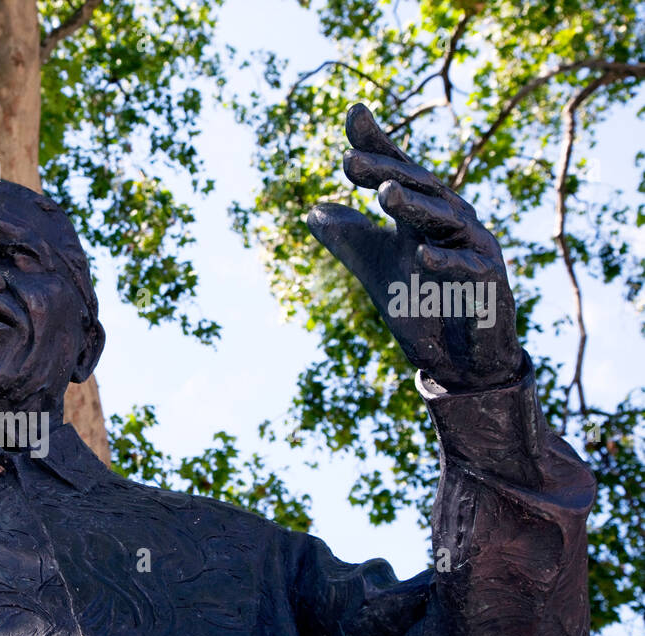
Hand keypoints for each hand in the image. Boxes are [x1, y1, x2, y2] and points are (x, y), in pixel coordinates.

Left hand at [307, 104, 523, 390]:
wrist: (458, 357)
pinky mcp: (490, 281)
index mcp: (425, 213)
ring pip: (444, 219)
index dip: (378, 142)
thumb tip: (311, 212)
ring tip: (384, 193)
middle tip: (349, 160)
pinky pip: (467, 267)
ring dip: (414, 205)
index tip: (353, 112)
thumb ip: (349, 240)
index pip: (398, 170)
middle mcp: (453, 220)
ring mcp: (476, 248)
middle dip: (386, 172)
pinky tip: (420, 256)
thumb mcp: (376, 270)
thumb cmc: (423, 304)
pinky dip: (445, 260)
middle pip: (419, 188)